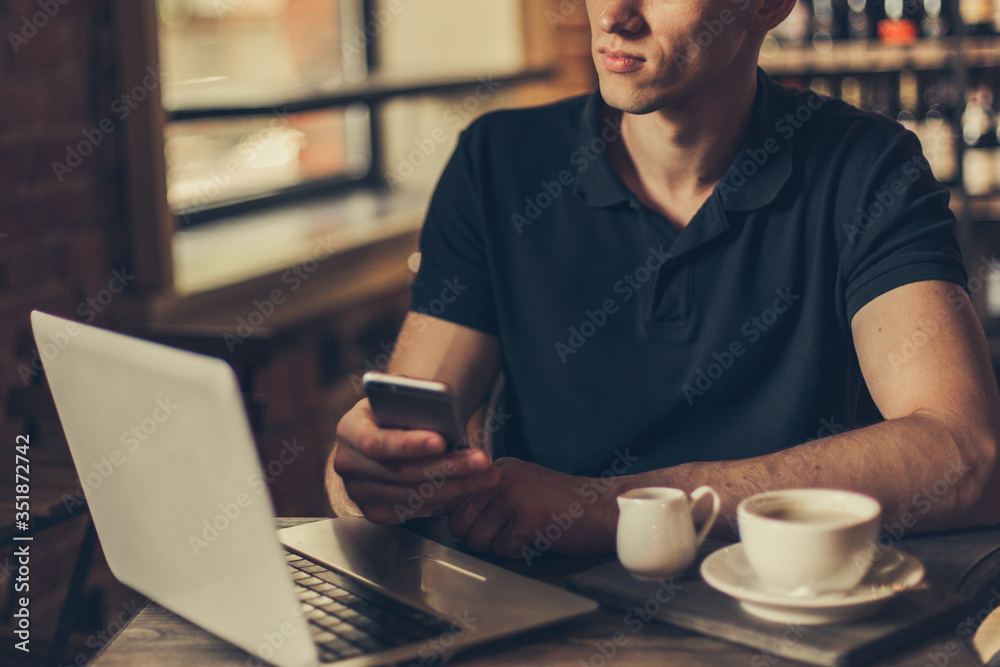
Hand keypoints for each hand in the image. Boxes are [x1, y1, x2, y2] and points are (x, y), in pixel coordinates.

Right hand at [333, 399, 500, 523]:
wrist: (377, 435)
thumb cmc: (390, 413)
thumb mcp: (395, 397)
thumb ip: (410, 400)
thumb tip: (438, 404)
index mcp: (349, 429)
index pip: (376, 442)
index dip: (409, 444)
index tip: (441, 440)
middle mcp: (348, 463)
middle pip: (402, 472)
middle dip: (448, 466)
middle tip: (481, 460)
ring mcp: (358, 491)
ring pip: (413, 494)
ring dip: (455, 485)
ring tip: (485, 473)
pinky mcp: (373, 511)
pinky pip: (412, 509)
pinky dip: (441, 499)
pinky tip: (464, 485)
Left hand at [446, 458, 618, 559]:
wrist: (603, 507)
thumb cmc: (565, 503)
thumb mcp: (523, 484)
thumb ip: (491, 494)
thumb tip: (455, 518)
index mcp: (497, 468)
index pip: (453, 500)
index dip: (465, 521)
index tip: (486, 525)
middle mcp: (501, 477)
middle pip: (459, 523)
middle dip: (478, 538)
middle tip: (505, 536)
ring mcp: (514, 495)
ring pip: (478, 540)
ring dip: (498, 547)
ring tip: (522, 535)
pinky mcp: (527, 518)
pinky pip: (502, 551)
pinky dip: (518, 553)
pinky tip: (536, 539)